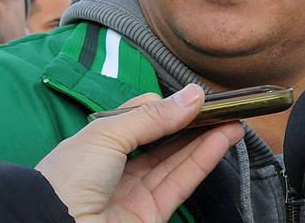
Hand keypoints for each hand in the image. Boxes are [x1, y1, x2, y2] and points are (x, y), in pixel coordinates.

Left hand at [35, 84, 244, 221]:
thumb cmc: (69, 175)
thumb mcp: (107, 133)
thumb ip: (153, 117)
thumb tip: (193, 95)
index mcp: (98, 145)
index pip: (139, 120)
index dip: (167, 107)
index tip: (194, 96)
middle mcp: (118, 169)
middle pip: (163, 143)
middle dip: (193, 124)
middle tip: (225, 107)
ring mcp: (136, 194)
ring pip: (177, 162)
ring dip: (207, 140)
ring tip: (235, 120)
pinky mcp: (152, 215)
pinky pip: (181, 183)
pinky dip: (203, 160)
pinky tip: (222, 139)